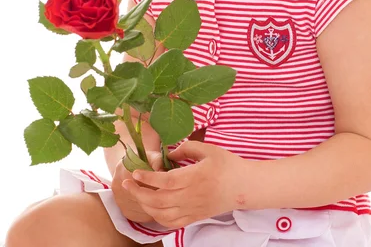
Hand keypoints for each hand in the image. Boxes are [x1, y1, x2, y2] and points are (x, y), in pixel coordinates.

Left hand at [121, 141, 246, 229]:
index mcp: (194, 177)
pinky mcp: (195, 217)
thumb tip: (170, 154)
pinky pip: (172, 223)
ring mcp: (193, 209)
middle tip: (125, 183)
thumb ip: (187, 148)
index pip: (166, 181)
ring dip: (145, 205)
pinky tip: (151, 208)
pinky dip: (157, 217)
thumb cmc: (227, 165)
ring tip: (136, 193)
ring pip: (162, 214)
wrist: (244, 187)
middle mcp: (191, 196)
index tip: (134, 173)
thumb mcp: (209, 149)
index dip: (148, 178)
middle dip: (139, 193)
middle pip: (159, 200)